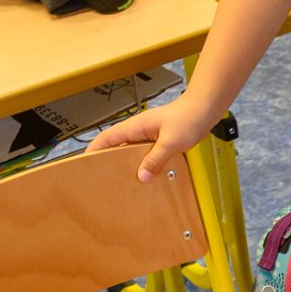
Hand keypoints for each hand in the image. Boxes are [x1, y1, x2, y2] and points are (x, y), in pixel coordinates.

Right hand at [85, 94, 218, 182]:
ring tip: (124, 183)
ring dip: (128, 166)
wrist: (205, 108)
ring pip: (133, 153)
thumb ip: (156, 159)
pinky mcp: (160, 142)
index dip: (94, 149)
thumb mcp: (171, 141)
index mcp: (136, 126)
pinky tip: (147, 178)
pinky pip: (147, 156)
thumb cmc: (189, 117)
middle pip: (118, 147)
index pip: (108, 138)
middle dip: (109, 161)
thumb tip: (142, 176)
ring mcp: (150, 136)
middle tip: (103, 179)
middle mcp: (140, 131)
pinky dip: (144, 166)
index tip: (84, 162)